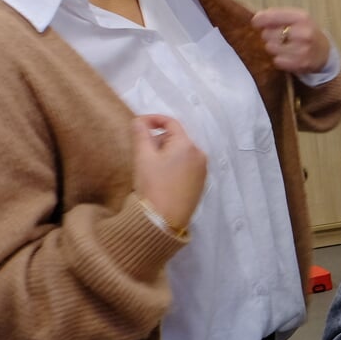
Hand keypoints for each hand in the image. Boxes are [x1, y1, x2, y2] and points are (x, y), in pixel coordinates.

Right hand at [132, 114, 207, 231]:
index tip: (137, 124)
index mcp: (188, 145)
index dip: (153, 119)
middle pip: (177, 138)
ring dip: (165, 153)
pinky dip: (173, 164)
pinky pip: (186, 165)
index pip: (171, 123)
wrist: (164, 220)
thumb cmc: (153, 186)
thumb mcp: (143, 157)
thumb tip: (139, 121)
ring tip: (150, 167)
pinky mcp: (200, 183)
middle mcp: (200, 155)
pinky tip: (161, 177)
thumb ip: (140, 134)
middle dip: (158, 140)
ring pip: (181, 152)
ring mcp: (202, 170)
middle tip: (141, 152)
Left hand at [251, 7, 333, 77]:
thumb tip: (256, 18)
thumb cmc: (306, 32)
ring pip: (271, 48)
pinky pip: (277, 61)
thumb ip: (277, 16)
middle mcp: (304, 33)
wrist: (324, 52)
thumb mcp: (297, 19)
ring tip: (281, 46)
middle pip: (268, 33)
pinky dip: (279, 59)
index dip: (260, 19)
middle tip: (275, 37)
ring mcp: (303, 49)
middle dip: (268, 35)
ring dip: (272, 48)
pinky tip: (285, 56)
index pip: (273, 16)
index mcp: (302, 18)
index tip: (255, 22)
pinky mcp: (301, 64)